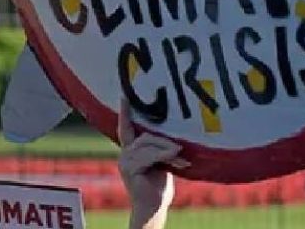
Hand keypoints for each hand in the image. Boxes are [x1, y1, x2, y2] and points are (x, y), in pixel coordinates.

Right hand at [118, 97, 185, 228]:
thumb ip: (161, 152)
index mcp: (131, 152)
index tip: (124, 96)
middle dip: (164, 143)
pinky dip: (164, 156)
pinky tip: (176, 160)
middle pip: (145, 137)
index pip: (125, 129)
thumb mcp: (161, 165)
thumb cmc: (158, 189)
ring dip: (167, 151)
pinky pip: (149, 156)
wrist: (152, 208)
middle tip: (181, 152)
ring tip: (181, 159)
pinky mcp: (129, 168)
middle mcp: (124, 154)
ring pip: (148, 145)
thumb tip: (175, 143)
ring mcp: (125, 161)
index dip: (125, 113)